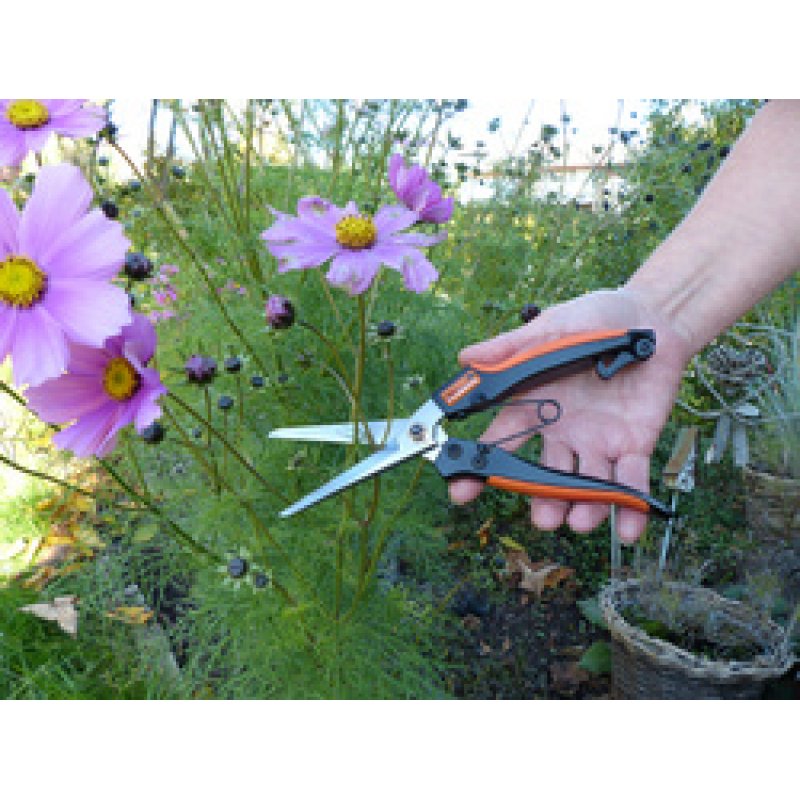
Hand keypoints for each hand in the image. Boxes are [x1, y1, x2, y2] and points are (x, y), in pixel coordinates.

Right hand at [448, 287, 692, 542]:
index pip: (500, 442)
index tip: (461, 490)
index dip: (479, 466)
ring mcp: (598, 442)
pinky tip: (629, 529)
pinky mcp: (634, 445)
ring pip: (585, 485)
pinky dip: (631, 507)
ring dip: (581, 508)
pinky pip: (631, 481)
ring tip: (579, 522)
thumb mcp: (550, 330)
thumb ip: (510, 347)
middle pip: (545, 476)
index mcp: (535, 407)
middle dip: (541, 500)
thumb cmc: (595, 320)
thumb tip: (465, 359)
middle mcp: (562, 433)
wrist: (651, 319)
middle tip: (541, 517)